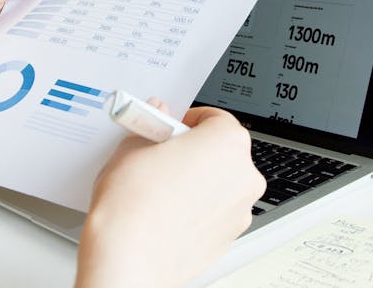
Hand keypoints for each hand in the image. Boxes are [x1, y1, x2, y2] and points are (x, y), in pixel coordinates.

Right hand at [76, 107, 265, 287]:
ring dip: (200, 180)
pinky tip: (170, 212)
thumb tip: (156, 113)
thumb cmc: (133, 204)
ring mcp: (240, 209)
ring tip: (163, 188)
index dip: (189, 121)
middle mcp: (244, 174)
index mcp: (227, 142)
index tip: (172, 128)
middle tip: (163, 156)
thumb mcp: (133, 146)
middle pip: (223, 150)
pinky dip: (201, 208)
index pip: (215, 118)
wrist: (128, 258)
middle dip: (196, 150)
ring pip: (222, 183)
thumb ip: (151, 124)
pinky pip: (218, 212)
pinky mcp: (230, 237)